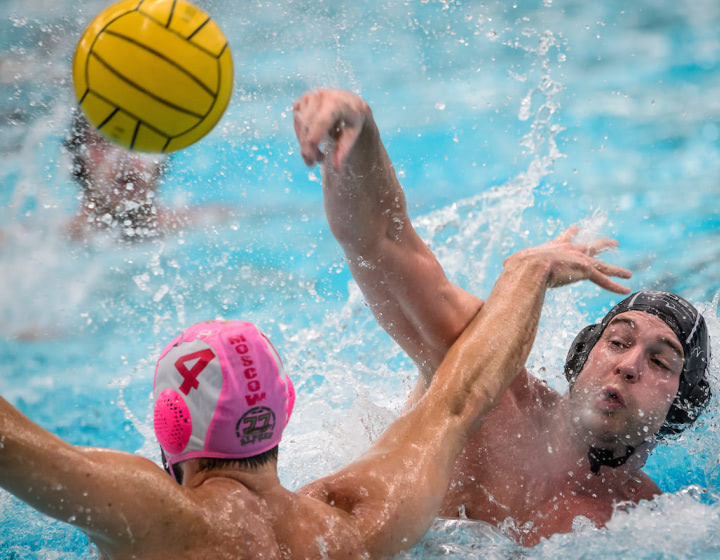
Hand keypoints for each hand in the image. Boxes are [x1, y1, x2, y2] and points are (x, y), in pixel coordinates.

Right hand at [293, 89, 370, 170]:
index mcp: (336, 103)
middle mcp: (321, 96)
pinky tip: (313, 139)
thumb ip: (342, 152)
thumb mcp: (352, 136)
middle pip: (307, 128)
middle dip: (308, 149)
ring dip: (305, 143)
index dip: (311, 146)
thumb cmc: (352, 121)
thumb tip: (335, 170)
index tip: (311, 163)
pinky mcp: (302, 100)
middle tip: (316, 162)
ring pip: (300, 127)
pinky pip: (297, 122)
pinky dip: (302, 134)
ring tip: (318, 152)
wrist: (350, 104)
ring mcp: (310, 96)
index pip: (318, 126)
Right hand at [504, 226, 631, 293]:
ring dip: (616, 269)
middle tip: (613, 243)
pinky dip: (614, 285)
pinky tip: (625, 288)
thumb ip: (514, 265)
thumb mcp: (516, 263)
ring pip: (603, 264)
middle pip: (591, 246)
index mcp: (554, 247)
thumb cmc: (519, 266)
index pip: (565, 238)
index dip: (571, 233)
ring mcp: (580, 260)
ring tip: (628, 273)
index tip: (576, 227)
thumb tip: (505, 266)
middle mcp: (570, 250)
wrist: (530, 266)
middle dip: (602, 245)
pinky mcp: (586, 270)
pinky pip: (604, 280)